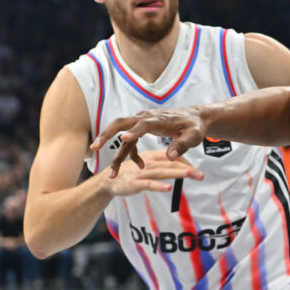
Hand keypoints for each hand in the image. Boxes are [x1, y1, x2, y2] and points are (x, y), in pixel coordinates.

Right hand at [91, 106, 207, 176]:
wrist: (195, 117)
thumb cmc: (195, 127)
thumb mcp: (194, 136)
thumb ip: (183, 145)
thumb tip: (170, 156)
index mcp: (157, 119)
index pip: (142, 124)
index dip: (133, 132)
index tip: (123, 139)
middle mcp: (145, 118)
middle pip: (120, 123)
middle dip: (106, 135)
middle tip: (94, 148)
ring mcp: (142, 122)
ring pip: (120, 134)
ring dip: (114, 152)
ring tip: (111, 172)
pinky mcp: (142, 128)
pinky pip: (130, 141)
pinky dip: (128, 153)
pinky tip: (135, 166)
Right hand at [102, 150, 202, 196]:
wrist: (107, 181)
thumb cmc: (131, 172)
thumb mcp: (148, 165)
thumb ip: (163, 164)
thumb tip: (181, 167)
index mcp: (153, 155)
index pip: (173, 158)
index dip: (186, 164)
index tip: (197, 172)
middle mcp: (148, 162)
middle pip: (170, 164)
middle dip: (187, 170)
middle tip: (201, 176)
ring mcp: (141, 172)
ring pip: (161, 172)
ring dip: (175, 173)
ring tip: (189, 174)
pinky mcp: (134, 182)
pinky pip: (148, 184)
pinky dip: (157, 185)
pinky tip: (168, 188)